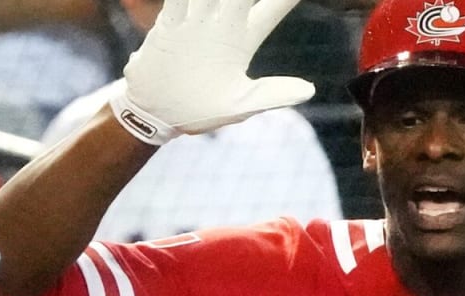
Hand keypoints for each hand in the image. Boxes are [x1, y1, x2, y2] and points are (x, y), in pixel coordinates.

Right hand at [111, 0, 315, 144]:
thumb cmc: (199, 110)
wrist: (156, 115)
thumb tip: (309, 90)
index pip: (274, 6)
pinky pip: (176, 3)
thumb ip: (271, 94)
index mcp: (244, 39)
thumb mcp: (239, 106)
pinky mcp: (169, 27)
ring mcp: (195, 21)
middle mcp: (221, 22)